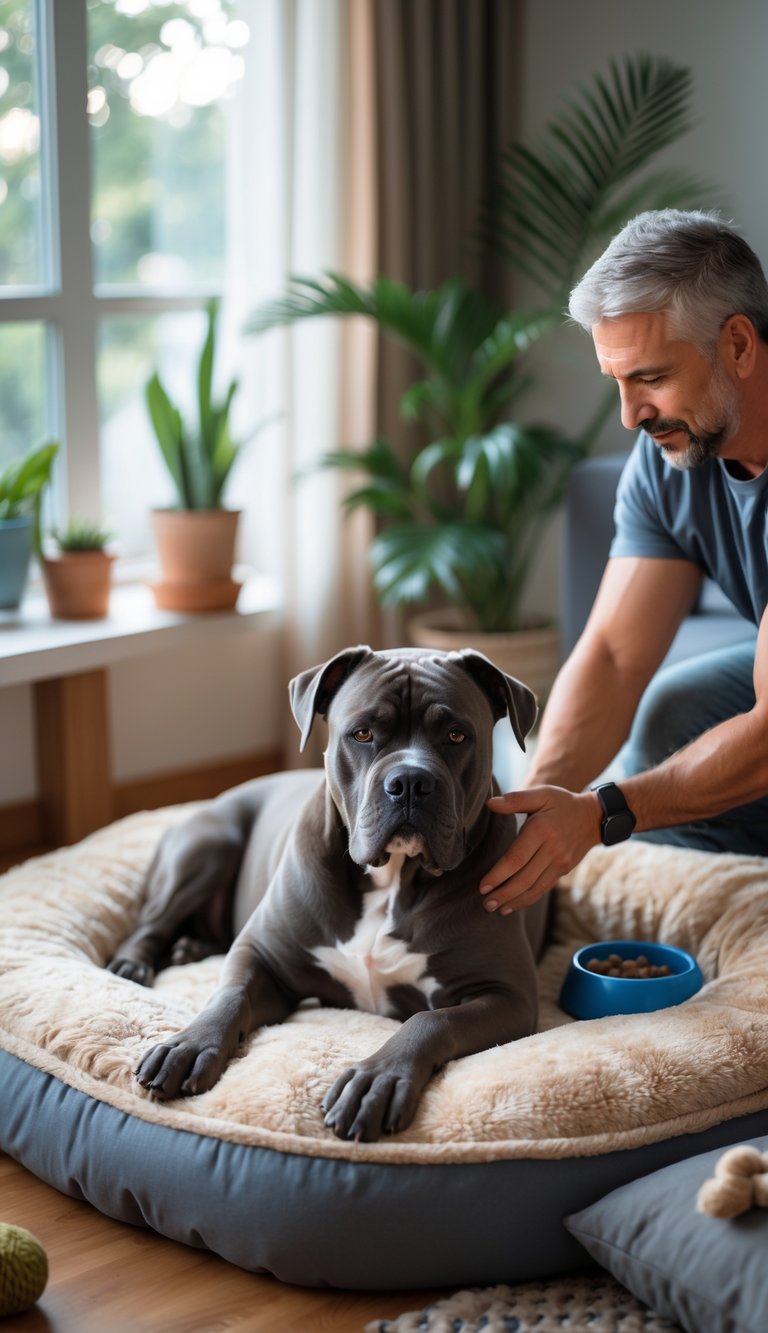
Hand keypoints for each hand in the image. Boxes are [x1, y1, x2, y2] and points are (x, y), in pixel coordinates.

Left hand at [479, 786, 601, 913]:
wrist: (593, 816)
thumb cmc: (562, 802)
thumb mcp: (541, 794)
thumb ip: (515, 799)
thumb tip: (489, 803)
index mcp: (541, 830)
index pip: (516, 858)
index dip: (498, 875)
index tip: (482, 886)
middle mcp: (552, 850)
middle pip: (524, 878)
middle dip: (503, 893)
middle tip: (485, 903)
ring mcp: (559, 863)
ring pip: (534, 888)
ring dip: (514, 901)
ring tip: (495, 908)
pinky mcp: (563, 870)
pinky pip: (543, 888)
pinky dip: (527, 899)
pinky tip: (513, 905)